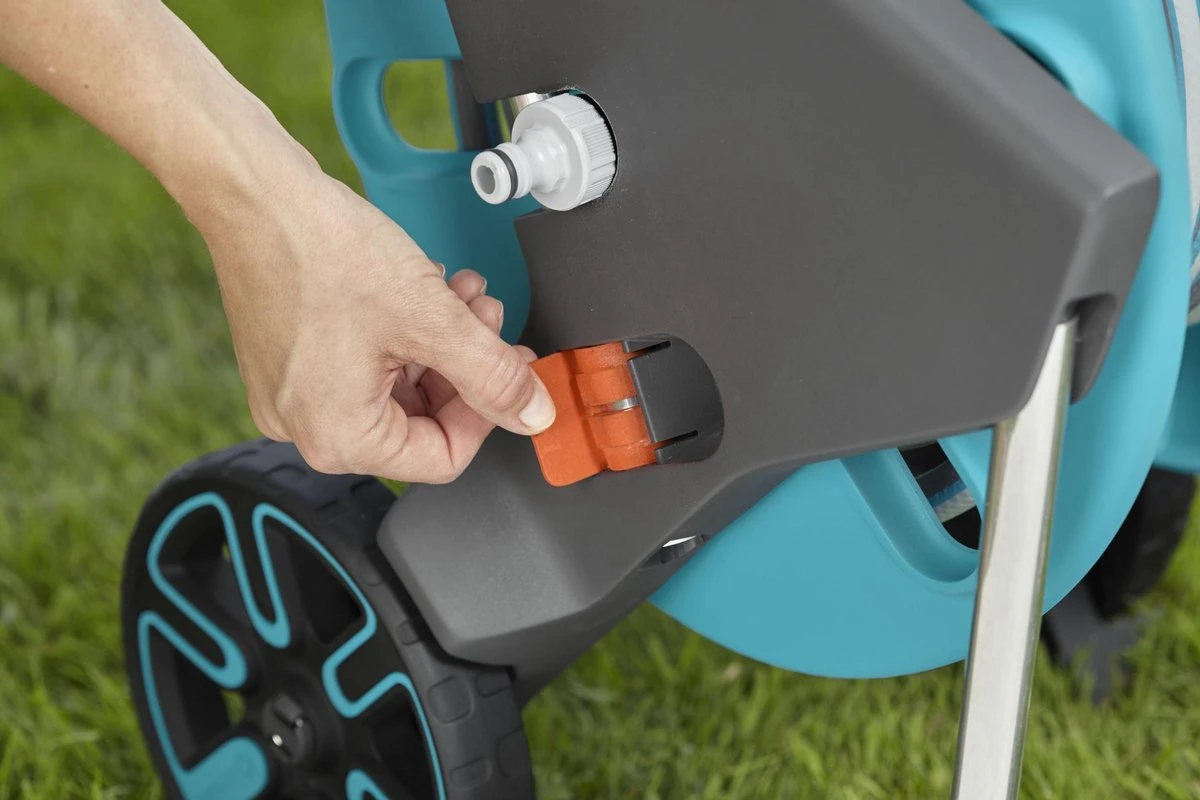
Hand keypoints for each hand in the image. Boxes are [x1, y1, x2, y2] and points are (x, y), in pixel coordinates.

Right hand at [201, 165, 555, 482]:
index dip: (489, 411)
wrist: (257, 194)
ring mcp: (294, 394)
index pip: (443, 457)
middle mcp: (307, 427)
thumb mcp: (433, 320)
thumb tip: (533, 415)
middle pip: (420, 420)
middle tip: (489, 318)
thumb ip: (494, 376)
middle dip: (465, 365)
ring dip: (441, 341)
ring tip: (462, 293)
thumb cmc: (323, 252)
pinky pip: (365, 364)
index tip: (509, 369)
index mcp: (339, 437)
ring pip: (398, 386)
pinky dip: (404, 332)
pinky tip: (425, 288)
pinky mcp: (290, 361)